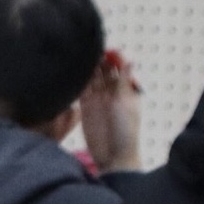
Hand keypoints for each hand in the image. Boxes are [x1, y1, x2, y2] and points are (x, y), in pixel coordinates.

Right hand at [79, 51, 141, 172]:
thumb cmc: (126, 131)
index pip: (119, 66)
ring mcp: (97, 99)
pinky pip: (80, 89)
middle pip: (103, 69)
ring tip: (79, 55)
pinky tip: (73, 70)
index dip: (114, 56)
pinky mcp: (85, 107)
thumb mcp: (125, 103)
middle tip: (90, 47)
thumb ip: (123, 81)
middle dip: (98, 58)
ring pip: (91, 77)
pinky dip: (78, 80)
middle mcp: (111, 91)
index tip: (106, 48)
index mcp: (125, 88)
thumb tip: (130, 58)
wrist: (114, 156)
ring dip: (87, 67)